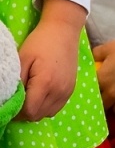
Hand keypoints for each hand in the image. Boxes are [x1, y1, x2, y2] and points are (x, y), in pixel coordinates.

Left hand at [17, 0, 86, 121]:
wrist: (64, 32)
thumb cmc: (40, 43)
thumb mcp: (22, 60)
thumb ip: (17, 83)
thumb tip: (12, 100)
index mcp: (46, 83)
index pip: (28, 112)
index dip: (16, 111)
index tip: (10, 102)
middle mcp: (59, 91)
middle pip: (37, 115)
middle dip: (24, 112)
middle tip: (18, 98)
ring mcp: (67, 91)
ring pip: (47, 114)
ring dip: (36, 110)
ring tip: (29, 96)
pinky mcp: (71, 89)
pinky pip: (56, 108)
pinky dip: (46, 106)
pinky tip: (40, 94)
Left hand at [93, 25, 114, 116]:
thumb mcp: (109, 47)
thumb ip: (95, 56)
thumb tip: (90, 61)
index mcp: (102, 80)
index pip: (91, 93)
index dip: (95, 91)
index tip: (99, 89)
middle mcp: (113, 94)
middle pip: (103, 106)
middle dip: (107, 100)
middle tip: (112, 93)